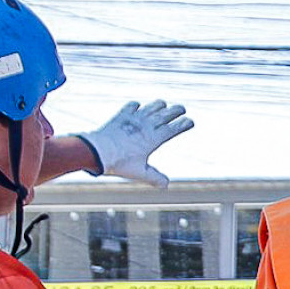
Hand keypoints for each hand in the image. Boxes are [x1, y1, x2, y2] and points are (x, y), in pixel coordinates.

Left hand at [78, 100, 192, 187]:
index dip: (182, 124)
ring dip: (158, 105)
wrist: (98, 151)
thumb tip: (166, 185)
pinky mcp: (121, 116)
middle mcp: (145, 126)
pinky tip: (137, 106)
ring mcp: (133, 119)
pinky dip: (136, 106)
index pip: (172, 129)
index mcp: (152, 139)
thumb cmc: (119, 163)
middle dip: (175, 111)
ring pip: (150, 108)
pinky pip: (131, 107)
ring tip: (163, 103)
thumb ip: (154, 178)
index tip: (190, 121)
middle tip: (182, 108)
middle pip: (165, 115)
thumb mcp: (139, 173)